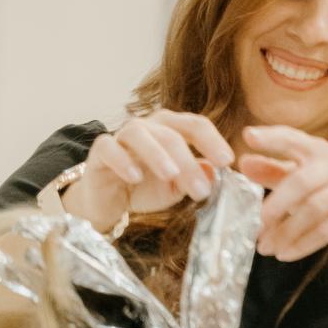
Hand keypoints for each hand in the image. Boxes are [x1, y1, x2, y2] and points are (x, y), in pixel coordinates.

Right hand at [74, 111, 233, 228]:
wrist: (109, 202)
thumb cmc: (145, 188)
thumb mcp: (176, 188)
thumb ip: (195, 178)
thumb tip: (213, 172)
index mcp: (171, 129)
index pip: (195, 125)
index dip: (212, 141)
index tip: (227, 161)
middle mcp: (148, 126)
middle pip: (171, 134)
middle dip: (188, 162)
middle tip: (201, 190)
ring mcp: (122, 136)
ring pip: (140, 134)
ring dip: (157, 154)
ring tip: (170, 174)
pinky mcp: (100, 151)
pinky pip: (110, 148)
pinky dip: (123, 161)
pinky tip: (134, 177)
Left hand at [235, 126, 327, 259]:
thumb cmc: (325, 193)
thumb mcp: (298, 180)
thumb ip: (272, 171)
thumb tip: (243, 163)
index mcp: (317, 151)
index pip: (293, 139)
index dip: (271, 138)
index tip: (248, 135)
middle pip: (301, 182)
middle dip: (275, 205)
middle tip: (255, 226)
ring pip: (313, 210)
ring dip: (286, 232)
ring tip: (265, 248)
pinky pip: (327, 230)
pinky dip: (302, 244)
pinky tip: (285, 254)